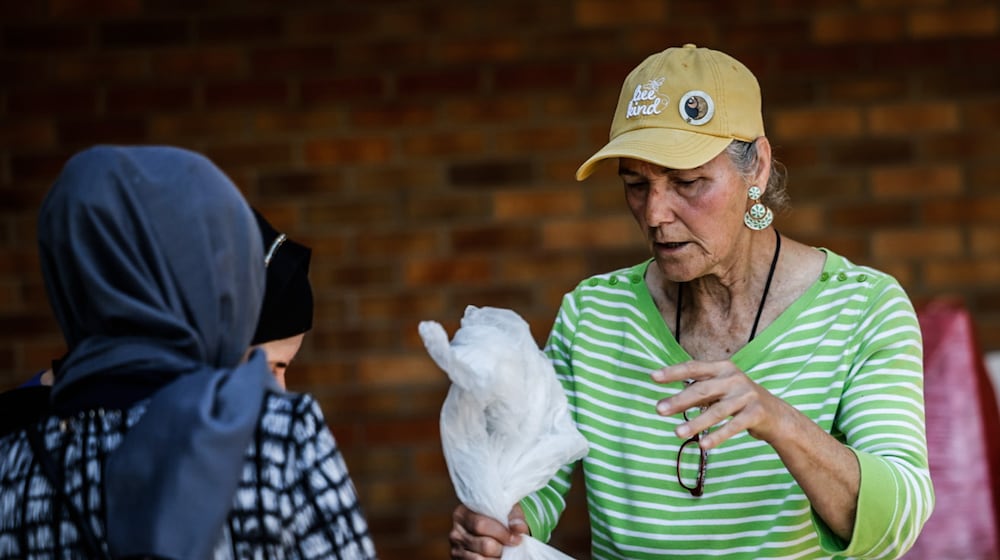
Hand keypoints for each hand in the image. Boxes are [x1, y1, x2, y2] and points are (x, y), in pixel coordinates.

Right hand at [449, 503, 528, 558]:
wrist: (487, 529)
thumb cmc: (496, 517)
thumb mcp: (505, 510)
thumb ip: (513, 517)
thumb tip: (519, 528)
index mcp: (462, 514)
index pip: (481, 525)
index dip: (502, 533)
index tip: (517, 538)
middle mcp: (456, 532)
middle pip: (484, 545)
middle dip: (501, 547)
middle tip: (511, 546)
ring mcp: (456, 549)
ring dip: (497, 558)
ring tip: (503, 552)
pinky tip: (496, 558)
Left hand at [651, 360, 792, 448]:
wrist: (776, 415)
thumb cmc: (739, 400)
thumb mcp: (720, 390)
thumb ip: (698, 391)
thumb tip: (666, 402)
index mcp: (723, 367)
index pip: (694, 367)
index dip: (673, 372)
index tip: (653, 377)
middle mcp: (734, 378)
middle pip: (702, 389)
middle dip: (678, 400)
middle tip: (658, 410)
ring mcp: (747, 395)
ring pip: (716, 411)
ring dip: (695, 423)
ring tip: (677, 432)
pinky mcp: (756, 413)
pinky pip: (733, 426)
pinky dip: (717, 436)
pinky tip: (703, 445)